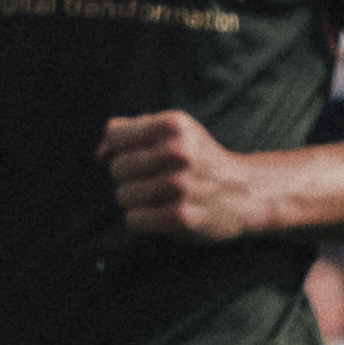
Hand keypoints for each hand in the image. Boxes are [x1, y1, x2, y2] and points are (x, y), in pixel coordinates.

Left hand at [101, 111, 277, 242]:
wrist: (243, 193)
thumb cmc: (198, 160)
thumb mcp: (173, 132)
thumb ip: (131, 133)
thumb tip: (100, 154)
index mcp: (173, 125)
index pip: (115, 137)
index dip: (122, 149)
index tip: (143, 156)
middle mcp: (176, 152)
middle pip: (116, 168)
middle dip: (130, 177)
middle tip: (156, 180)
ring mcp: (179, 185)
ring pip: (122, 195)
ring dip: (136, 200)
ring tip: (160, 197)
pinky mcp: (180, 216)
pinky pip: (133, 219)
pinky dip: (141, 219)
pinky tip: (161, 214)